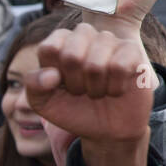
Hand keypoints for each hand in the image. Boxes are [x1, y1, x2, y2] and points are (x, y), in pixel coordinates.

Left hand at [27, 23, 152, 144]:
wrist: (105, 130)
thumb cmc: (73, 110)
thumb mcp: (42, 103)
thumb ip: (33, 85)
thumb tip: (51, 74)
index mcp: (59, 42)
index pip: (49, 49)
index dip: (54, 77)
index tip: (60, 85)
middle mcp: (84, 36)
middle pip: (71, 56)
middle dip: (75, 85)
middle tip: (82, 91)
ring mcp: (108, 40)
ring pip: (95, 64)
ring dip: (96, 89)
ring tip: (99, 91)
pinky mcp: (131, 50)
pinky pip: (119, 67)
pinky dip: (115, 88)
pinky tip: (116, 89)